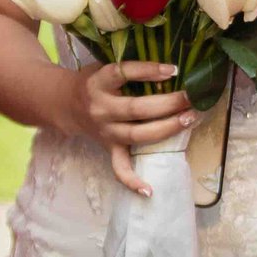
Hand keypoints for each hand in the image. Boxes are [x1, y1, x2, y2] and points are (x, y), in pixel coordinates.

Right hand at [67, 60, 195, 196]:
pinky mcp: (109, 148)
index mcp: (98, 83)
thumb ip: (128, 67)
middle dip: (167, 104)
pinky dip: (132, 181)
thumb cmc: (94, 82)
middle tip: (190, 98)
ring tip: (189, 119)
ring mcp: (105, 131)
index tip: (173, 70)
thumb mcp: (103, 66)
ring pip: (136, 135)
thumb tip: (170, 66)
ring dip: (166, 129)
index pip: (122, 73)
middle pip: (136, 108)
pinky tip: (150, 190)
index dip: (147, 71)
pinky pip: (119, 168)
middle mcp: (101, 108)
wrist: (66, 105)